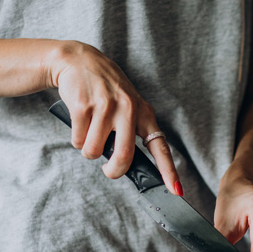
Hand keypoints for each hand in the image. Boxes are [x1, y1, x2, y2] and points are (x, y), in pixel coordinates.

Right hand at [45, 41, 180, 193]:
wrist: (79, 60)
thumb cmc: (106, 91)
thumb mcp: (128, 105)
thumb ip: (132, 131)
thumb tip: (127, 166)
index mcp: (144, 113)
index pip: (160, 147)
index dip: (168, 171)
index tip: (176, 191)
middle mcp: (128, 109)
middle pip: (123, 158)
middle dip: (113, 171)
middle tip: (108, 169)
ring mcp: (105, 107)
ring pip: (94, 152)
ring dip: (88, 150)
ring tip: (90, 130)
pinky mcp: (83, 106)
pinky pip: (77, 140)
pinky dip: (76, 138)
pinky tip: (80, 120)